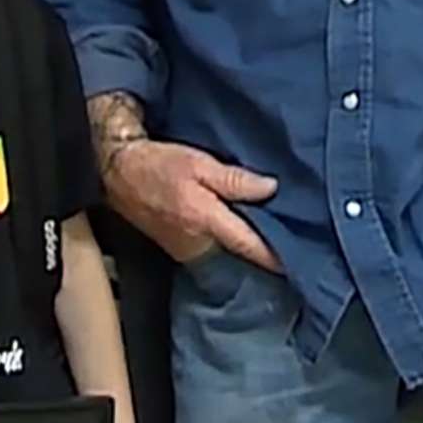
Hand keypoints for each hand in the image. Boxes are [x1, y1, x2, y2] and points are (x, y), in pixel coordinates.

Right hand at [103, 138, 280, 270]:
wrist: (119, 173)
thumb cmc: (159, 165)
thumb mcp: (200, 164)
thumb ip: (236, 180)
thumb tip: (271, 189)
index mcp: (207, 221)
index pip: (252, 247)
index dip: (278, 255)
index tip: (303, 258)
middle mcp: (199, 244)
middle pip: (242, 253)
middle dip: (264, 247)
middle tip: (292, 236)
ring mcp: (188, 251)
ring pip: (227, 252)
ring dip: (245, 243)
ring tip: (268, 229)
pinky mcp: (180, 249)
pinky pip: (213, 249)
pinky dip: (227, 240)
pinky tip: (236, 226)